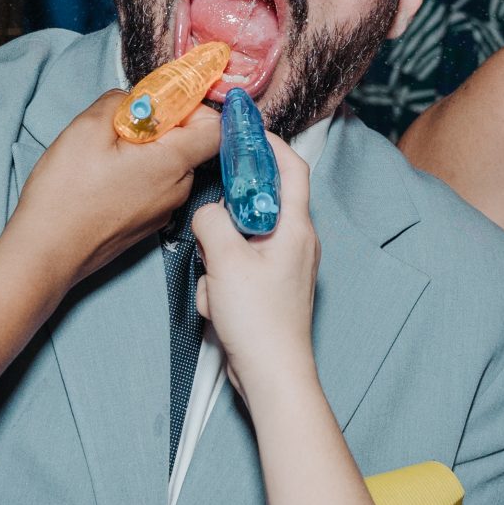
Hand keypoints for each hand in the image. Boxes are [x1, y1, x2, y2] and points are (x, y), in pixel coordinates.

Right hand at [9, 86, 223, 283]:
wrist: (46, 253)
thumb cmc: (65, 194)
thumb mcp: (86, 128)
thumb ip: (120, 102)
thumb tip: (137, 100)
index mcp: (172, 163)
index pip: (216, 127)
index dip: (195, 105)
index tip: (162, 99)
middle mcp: (178, 190)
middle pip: (192, 145)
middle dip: (163, 126)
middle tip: (123, 124)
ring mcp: (164, 211)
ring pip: (171, 166)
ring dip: (147, 150)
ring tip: (107, 153)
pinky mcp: (147, 224)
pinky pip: (156, 187)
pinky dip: (139, 173)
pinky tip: (105, 178)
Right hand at [191, 139, 319, 397]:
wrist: (272, 375)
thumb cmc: (259, 320)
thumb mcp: (226, 261)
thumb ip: (212, 221)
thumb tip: (206, 211)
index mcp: (296, 228)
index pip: (292, 167)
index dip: (270, 143)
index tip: (244, 129)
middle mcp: (296, 242)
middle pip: (258, 203)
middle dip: (227, 215)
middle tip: (210, 222)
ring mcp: (284, 267)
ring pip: (241, 240)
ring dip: (219, 259)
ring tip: (218, 287)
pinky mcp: (270, 289)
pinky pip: (238, 269)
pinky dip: (222, 283)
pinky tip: (220, 307)